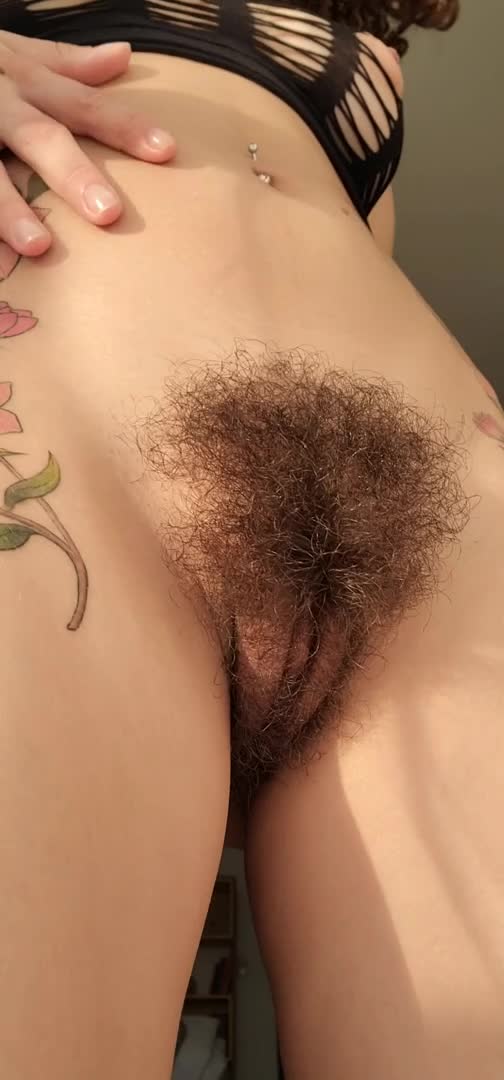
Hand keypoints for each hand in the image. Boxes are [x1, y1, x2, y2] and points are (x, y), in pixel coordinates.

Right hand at [0, 31, 175, 263]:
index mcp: (23, 83)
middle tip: (110, 214)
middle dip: (74, 173)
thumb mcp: (10, 51)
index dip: (124, 127)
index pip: (83, 105)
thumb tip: (123, 56)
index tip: (166, 151)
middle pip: (40, 137)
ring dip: (10, 210)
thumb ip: (64, 62)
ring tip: (38, 247)